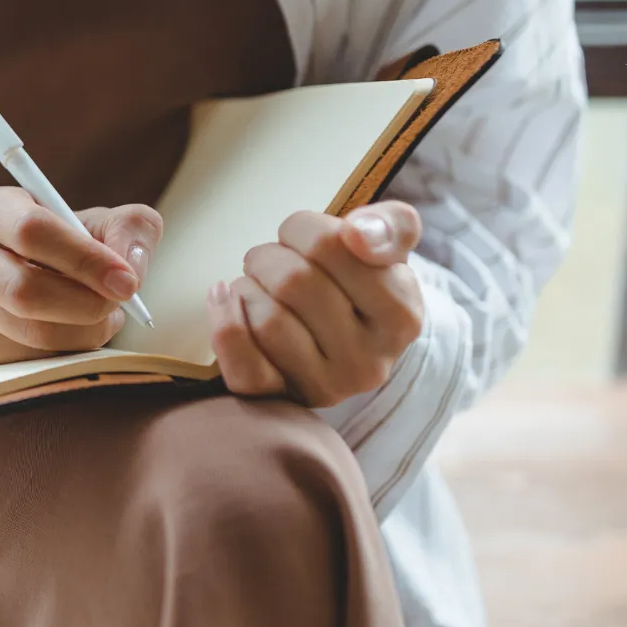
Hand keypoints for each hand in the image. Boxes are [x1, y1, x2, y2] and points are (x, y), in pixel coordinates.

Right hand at [0, 186, 163, 365]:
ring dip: (84, 332)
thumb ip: (130, 229)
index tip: (127, 282)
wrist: (22, 271)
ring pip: (31, 333)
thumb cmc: (67, 243)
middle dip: (86, 304)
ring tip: (102, 315)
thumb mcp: (101, 222)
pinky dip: (67, 352)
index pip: (32, 231)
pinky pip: (28, 360)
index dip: (84, 259)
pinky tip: (74, 331)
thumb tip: (129, 267)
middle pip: (25, 290)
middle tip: (119, 305)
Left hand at [205, 201, 424, 405]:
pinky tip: (225, 298)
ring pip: (266, 319)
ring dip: (248, 286)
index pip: (329, 245)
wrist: (350, 341)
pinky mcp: (285, 400)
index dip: (301, 227)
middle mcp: (369, 361)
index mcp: (401, 315)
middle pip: (292, 281)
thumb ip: (389, 225)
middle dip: (269, 256)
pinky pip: (243, 366)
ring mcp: (327, 387)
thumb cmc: (362, 282)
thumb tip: (357, 234)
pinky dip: (225, 324)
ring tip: (258, 282)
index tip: (301, 233)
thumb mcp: (389, 248)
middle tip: (272, 258)